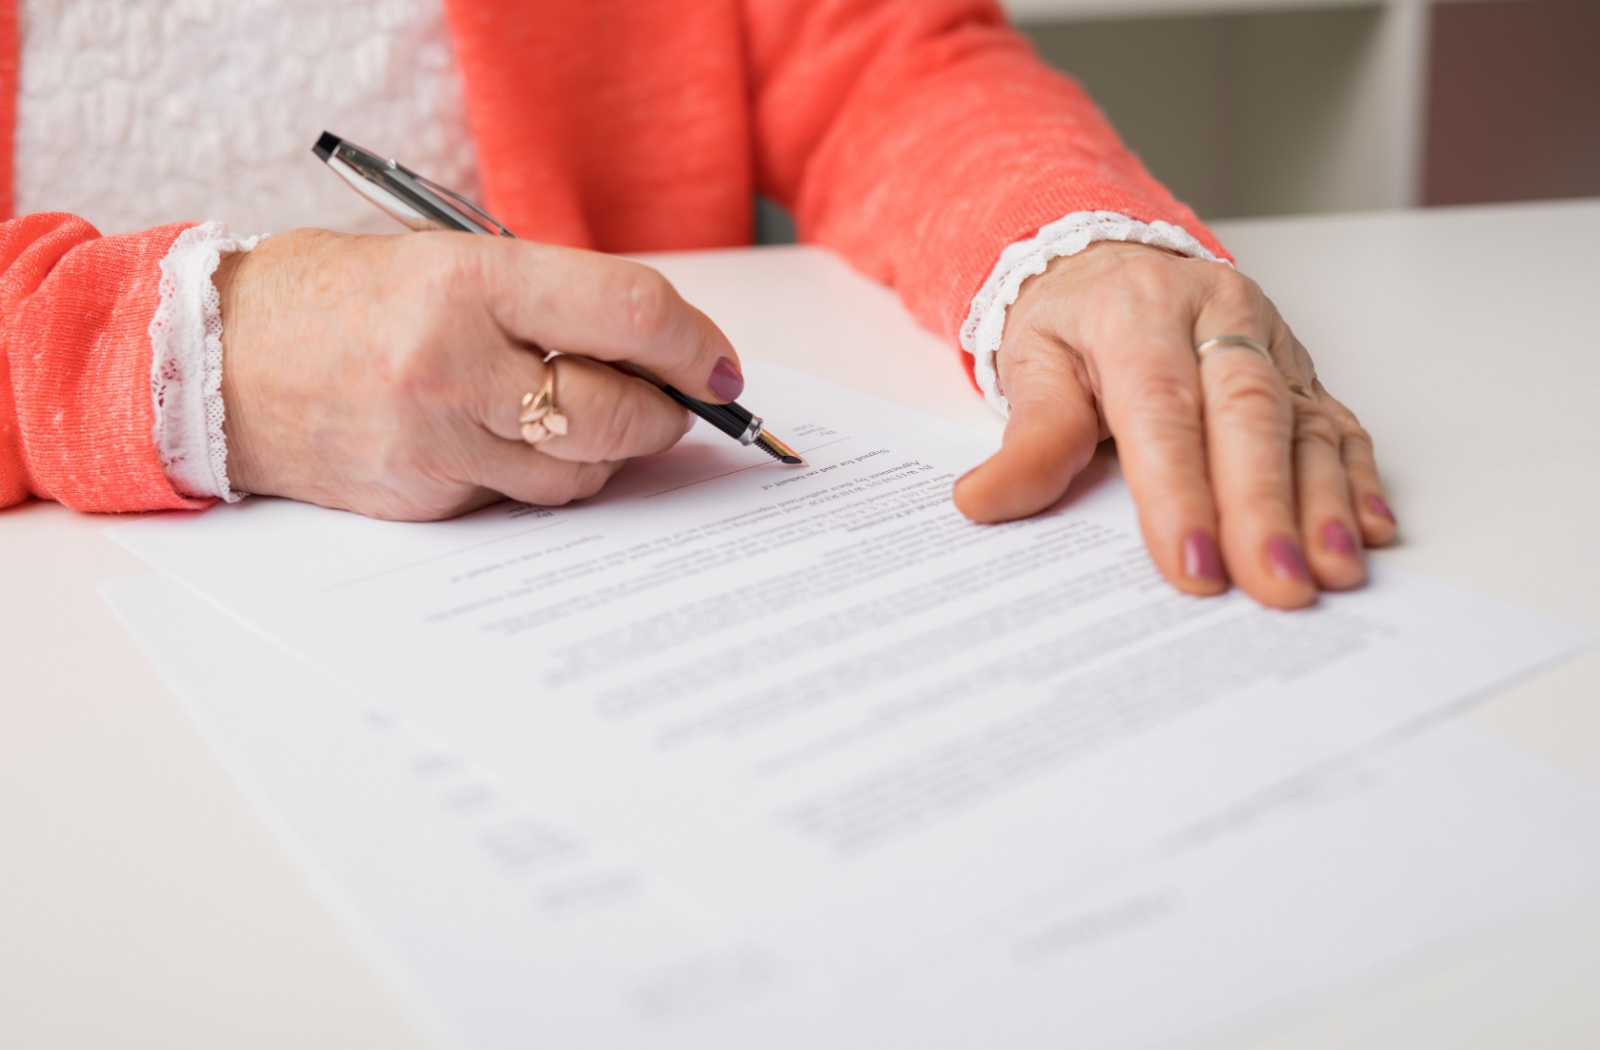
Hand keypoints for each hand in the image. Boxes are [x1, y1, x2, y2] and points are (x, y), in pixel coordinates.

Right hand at [215, 229, 743, 519]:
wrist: (211, 364)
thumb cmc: (334, 297)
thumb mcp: (440, 256)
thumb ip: (547, 297)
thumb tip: (657, 346)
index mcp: (466, 281)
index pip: (629, 312)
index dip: (695, 342)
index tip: (717, 362)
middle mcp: (454, 366)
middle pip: (619, 411)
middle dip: (668, 412)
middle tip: (677, 402)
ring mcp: (438, 444)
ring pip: (581, 471)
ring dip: (614, 451)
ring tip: (600, 418)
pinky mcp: (425, 502)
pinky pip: (524, 501)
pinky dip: (546, 476)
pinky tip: (525, 446)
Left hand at [952, 242, 1395, 609]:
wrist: (1107, 262)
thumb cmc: (1070, 322)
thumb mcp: (1029, 364)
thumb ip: (1027, 437)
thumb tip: (983, 501)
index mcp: (1139, 313)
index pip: (1163, 412)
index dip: (1179, 494)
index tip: (1189, 567)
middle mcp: (1218, 318)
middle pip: (1250, 415)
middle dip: (1263, 507)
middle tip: (1273, 583)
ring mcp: (1270, 343)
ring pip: (1304, 424)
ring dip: (1322, 504)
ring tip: (1328, 572)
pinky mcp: (1301, 371)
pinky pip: (1337, 424)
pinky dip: (1356, 480)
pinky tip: (1365, 532)